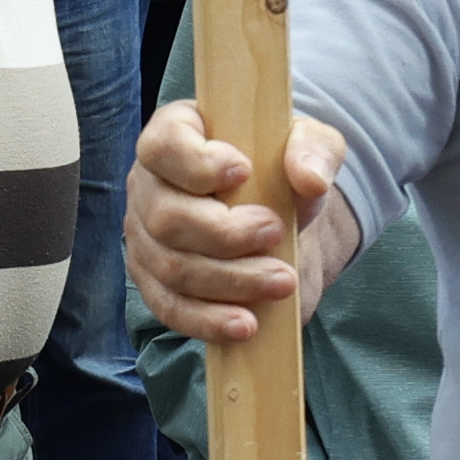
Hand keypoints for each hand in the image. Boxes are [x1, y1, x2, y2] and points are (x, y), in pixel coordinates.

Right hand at [129, 99, 348, 345]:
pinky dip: (207, 320)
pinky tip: (245, 324)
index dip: (196, 162)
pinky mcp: (154, 281)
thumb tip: (310, 180)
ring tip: (281, 281)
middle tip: (277, 233)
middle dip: (225, 234)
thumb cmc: (282, 170)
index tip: (244, 172)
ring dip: (229, 281)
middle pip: (167, 217)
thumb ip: (315, 150)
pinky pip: (170, 308)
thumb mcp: (310, 145)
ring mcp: (145, 237)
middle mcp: (149, 185)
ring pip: (171, 268)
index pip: (164, 145)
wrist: (279, 221)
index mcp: (176, 134)